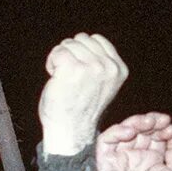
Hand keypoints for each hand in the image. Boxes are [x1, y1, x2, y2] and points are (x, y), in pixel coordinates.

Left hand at [38, 34, 128, 156]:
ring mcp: (92, 67)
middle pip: (82, 39)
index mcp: (119, 69)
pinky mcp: (73, 68)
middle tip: (69, 75)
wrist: (70, 131)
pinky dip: (52, 62)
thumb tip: (86, 40)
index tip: (79, 70)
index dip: (83, 51)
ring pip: (68, 44)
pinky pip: (58, 52)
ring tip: (62, 77)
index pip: (97, 40)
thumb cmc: (81, 109)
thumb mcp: (102, 84)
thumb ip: (101, 64)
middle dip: (71, 53)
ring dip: (60, 58)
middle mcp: (109, 67)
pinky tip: (55, 77)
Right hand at [96, 113, 171, 170]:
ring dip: (136, 122)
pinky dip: (116, 131)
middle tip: (162, 121)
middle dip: (152, 121)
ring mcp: (121, 160)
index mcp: (152, 161)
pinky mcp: (106, 164)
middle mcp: (136, 158)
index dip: (163, 128)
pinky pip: (105, 141)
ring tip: (149, 121)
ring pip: (123, 131)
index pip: (155, 135)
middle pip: (141, 130)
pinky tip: (131, 130)